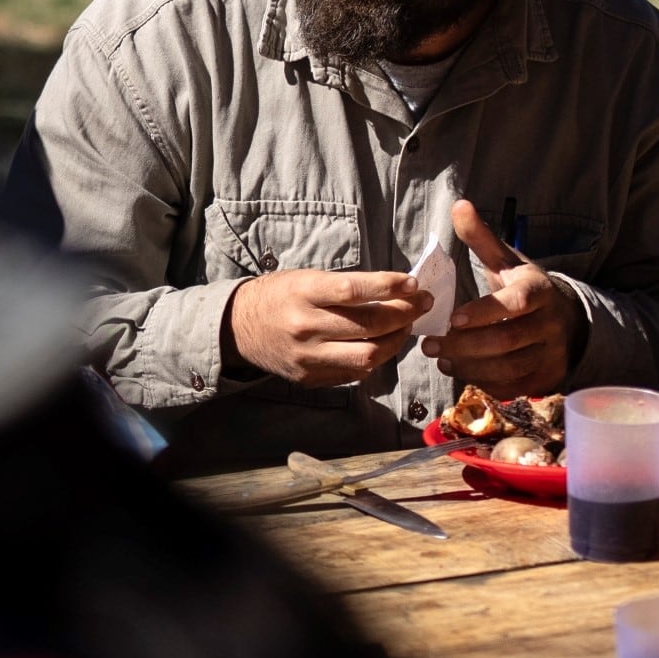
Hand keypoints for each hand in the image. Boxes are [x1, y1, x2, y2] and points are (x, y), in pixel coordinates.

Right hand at [228, 266, 432, 386]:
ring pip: (369, 355)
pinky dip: (375, 358)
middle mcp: (306, 327)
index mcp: (303, 294)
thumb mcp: (305, 279)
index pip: (354, 291)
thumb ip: (345, 287)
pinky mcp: (311, 378)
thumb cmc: (279, 296)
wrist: (238, 328)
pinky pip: (355, 372)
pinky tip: (381, 344)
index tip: (413, 284)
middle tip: (421, 303)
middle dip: (405, 314)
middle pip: (370, 326)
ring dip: (397, 341)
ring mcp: (309, 357)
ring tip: (405, 326)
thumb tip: (395, 290)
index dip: (389, 287)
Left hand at [422, 200, 576, 392]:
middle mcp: (549, 324)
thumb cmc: (525, 289)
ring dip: (468, 366)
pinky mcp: (543, 378)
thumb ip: (481, 238)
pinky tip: (458, 370)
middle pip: (505, 341)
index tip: (454, 318)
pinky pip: (510, 386)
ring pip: (507, 368)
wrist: (566, 321)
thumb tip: (459, 205)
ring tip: (440, 358)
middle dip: (463, 345)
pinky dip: (481, 381)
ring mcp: (549, 354)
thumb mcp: (507, 262)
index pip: (515, 304)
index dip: (485, 312)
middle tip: (430, 344)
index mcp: (538, 291)